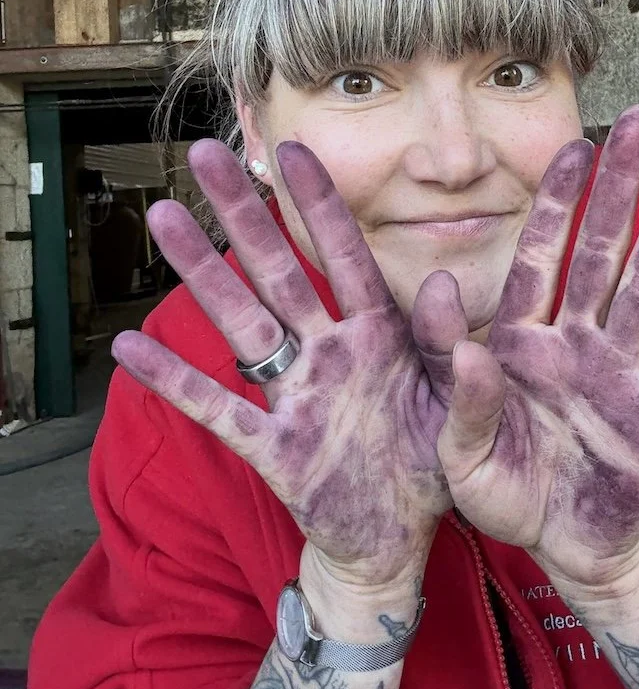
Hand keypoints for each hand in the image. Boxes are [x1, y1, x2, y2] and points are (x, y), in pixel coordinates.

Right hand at [112, 140, 449, 589]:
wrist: (402, 539)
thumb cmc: (434, 462)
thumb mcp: (460, 405)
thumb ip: (449, 348)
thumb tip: (444, 281)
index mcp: (380, 336)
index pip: (345, 256)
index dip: (318, 204)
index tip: (292, 150)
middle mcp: (331, 353)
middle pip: (279, 273)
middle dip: (244, 216)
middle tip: (204, 156)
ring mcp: (297, 396)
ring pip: (241, 324)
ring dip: (202, 275)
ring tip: (163, 220)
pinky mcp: (276, 448)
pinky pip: (219, 410)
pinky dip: (177, 381)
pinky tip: (129, 349)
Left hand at [412, 107, 638, 592]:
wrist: (557, 551)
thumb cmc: (502, 492)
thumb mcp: (456, 449)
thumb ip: (456, 385)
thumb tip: (448, 303)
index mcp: (518, 345)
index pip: (536, 257)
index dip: (553, 202)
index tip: (573, 145)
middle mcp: (574, 345)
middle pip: (600, 252)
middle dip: (618, 188)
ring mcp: (620, 377)